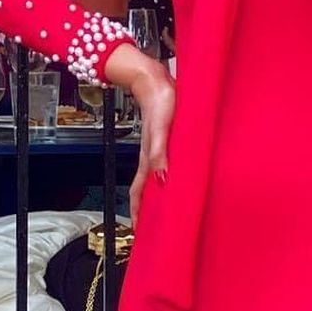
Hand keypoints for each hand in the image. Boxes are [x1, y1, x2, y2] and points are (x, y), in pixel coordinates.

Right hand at [105, 42, 173, 228]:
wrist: (155, 79)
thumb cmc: (160, 101)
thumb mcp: (162, 129)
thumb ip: (159, 152)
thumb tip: (162, 178)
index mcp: (148, 157)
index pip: (139, 191)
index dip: (138, 211)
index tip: (139, 231)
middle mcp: (151, 156)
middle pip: (145, 189)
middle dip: (146, 210)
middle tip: (151, 230)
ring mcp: (157, 149)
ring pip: (153, 179)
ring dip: (155, 197)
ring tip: (162, 212)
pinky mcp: (164, 141)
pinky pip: (162, 166)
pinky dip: (165, 178)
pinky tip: (173, 181)